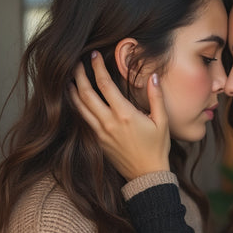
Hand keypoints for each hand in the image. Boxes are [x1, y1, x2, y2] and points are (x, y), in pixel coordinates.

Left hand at [70, 51, 170, 179]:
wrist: (146, 175)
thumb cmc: (157, 148)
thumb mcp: (162, 121)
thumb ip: (156, 97)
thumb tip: (152, 76)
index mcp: (125, 114)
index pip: (105, 85)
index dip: (97, 68)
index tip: (93, 56)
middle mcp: (109, 122)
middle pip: (86, 93)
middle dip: (79, 75)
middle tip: (75, 63)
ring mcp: (100, 132)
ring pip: (80, 107)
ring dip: (73, 90)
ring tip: (70, 78)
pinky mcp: (97, 141)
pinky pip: (83, 119)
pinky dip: (77, 106)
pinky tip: (76, 99)